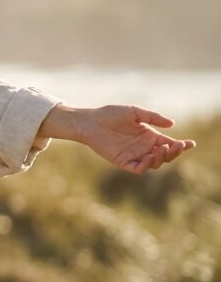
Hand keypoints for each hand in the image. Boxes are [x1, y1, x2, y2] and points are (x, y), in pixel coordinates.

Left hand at [75, 105, 196, 173]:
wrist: (90, 121)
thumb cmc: (110, 114)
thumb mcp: (134, 112)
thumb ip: (152, 117)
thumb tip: (172, 124)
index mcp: (149, 136)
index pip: (169, 143)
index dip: (181, 145)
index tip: (191, 144)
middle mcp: (144, 147)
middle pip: (165, 155)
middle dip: (174, 152)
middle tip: (176, 145)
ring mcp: (134, 155)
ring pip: (155, 163)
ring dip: (161, 158)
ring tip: (161, 148)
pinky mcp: (123, 162)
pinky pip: (139, 168)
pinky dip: (146, 165)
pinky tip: (150, 157)